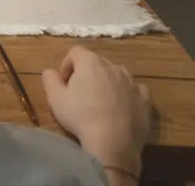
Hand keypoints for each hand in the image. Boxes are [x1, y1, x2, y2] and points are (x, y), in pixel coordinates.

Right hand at [42, 47, 150, 175]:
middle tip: (80, 95)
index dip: (67, 65)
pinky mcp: (145, 99)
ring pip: (117, 75)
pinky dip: (128, 94)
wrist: (113, 143)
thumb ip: (49, 79)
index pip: (75, 52)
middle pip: (97, 63)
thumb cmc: (81, 117)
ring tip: (101, 102)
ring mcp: (132, 82)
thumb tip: (50, 72)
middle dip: (87, 74)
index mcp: (90, 62)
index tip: (64, 84)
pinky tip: (122, 107)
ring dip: (107, 83)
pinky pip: (135, 89)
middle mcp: (113, 67)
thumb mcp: (55, 98)